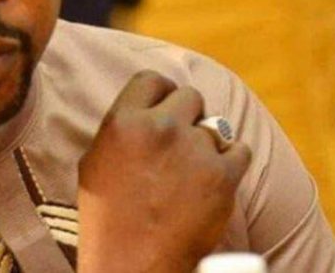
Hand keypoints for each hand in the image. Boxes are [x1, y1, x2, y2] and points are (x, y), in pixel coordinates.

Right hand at [77, 71, 251, 272]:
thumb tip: (143, 109)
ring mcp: (194, 150)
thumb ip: (120, 128)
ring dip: (208, 143)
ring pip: (216, 126)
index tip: (166, 106)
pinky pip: (239, 150)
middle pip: (190, 96)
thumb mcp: (94, 162)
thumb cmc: (107, 218)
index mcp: (123, 122)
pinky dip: (231, 163)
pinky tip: (214, 180)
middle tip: (182, 141)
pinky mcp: (223, 175)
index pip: (152, 79)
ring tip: (194, 170)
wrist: (132, 263)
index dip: (162, 92)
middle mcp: (159, 127)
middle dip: (187, 116)